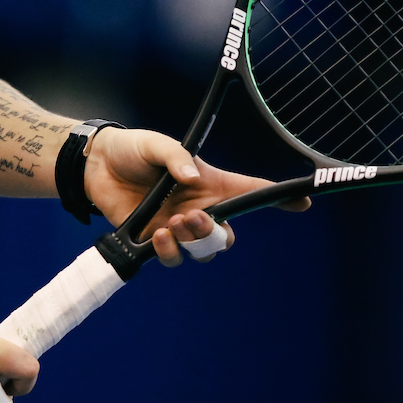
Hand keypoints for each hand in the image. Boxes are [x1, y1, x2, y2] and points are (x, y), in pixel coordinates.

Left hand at [83, 128, 309, 266]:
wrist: (97, 165)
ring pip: (203, 252)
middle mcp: (199, 208)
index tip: (304, 202)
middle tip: (191, 218)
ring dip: (191, 243)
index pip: (252, 192)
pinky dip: (168, 251)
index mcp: (210, 183)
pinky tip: (156, 234)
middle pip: (226, 235)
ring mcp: (177, 228)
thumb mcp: (157, 144)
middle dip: (214, 233)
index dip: (280, 198)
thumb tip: (193, 179)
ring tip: (170, 225)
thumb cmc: (134, 149)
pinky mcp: (153, 241)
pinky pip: (172, 258)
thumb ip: (176, 158)